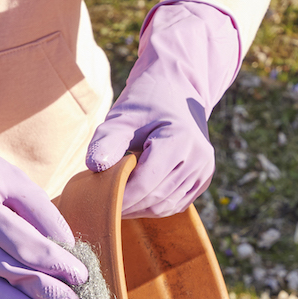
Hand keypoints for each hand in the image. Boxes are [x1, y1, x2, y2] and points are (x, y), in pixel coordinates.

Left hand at [85, 0, 240, 217]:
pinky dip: (152, 206)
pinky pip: (174, 204)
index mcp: (180, 140)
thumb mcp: (122, 116)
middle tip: (100, 205)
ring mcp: (204, 171)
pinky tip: (135, 198)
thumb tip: (93, 167)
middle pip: (155, 198)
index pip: (146, 183)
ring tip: (115, 202)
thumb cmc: (145, 102)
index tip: (97, 202)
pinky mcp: (202, 180)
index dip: (120, 198)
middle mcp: (198, 159)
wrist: (177, 90)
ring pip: (165, 206)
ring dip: (138, 208)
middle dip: (127, 205)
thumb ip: (106, 140)